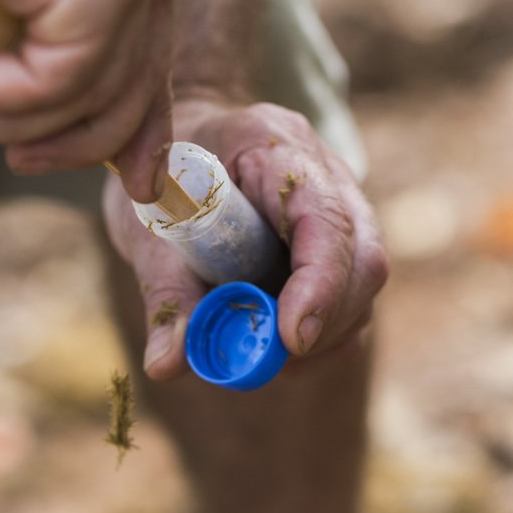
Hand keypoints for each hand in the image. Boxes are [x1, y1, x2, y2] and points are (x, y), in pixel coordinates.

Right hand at [0, 0, 176, 199]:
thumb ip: (67, 50)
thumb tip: (125, 153)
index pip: (157, 40)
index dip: (144, 123)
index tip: (132, 179)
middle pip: (143, 74)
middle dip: (76, 138)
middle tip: (19, 159)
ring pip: (95, 92)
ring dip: (6, 113)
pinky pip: (59, 84)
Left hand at [103, 97, 389, 379]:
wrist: (177, 161)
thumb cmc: (164, 183)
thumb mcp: (149, 231)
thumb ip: (166, 296)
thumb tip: (167, 365)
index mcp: (273, 146)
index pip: (324, 218)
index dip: (319, 283)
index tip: (292, 338)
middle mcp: (324, 173)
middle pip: (363, 256)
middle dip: (325, 320)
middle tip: (270, 357)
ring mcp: (342, 209)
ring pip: (363, 284)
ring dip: (324, 335)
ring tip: (263, 352)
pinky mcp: (341, 247)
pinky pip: (355, 303)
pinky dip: (325, 340)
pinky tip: (279, 351)